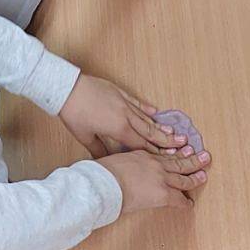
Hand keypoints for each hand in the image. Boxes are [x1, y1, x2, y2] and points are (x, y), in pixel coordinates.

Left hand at [60, 73, 185, 156]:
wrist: (66, 87)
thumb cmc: (73, 113)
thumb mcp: (85, 136)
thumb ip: (99, 150)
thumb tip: (108, 162)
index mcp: (118, 128)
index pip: (141, 144)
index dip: (157, 152)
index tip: (171, 157)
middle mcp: (125, 115)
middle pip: (149, 130)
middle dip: (166, 139)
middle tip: (183, 145)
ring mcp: (123, 102)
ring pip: (145, 117)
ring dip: (160, 126)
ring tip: (174, 132)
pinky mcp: (118, 92)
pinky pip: (136, 102)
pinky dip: (146, 108)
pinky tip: (155, 112)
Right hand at [102, 147, 210, 212]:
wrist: (104, 183)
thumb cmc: (104, 175)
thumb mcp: (117, 161)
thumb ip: (126, 164)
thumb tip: (127, 172)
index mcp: (143, 154)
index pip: (164, 154)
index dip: (177, 153)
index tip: (185, 149)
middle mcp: (155, 163)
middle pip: (178, 161)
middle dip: (192, 160)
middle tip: (204, 157)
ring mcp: (161, 177)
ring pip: (183, 178)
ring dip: (195, 177)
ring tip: (203, 176)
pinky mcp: (163, 193)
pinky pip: (178, 199)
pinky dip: (185, 202)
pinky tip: (189, 203)